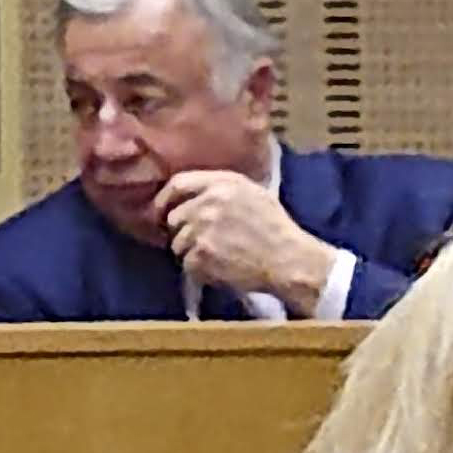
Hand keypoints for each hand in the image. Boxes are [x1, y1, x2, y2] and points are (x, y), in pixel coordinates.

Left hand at [154, 169, 341, 306]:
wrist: (291, 260)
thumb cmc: (274, 228)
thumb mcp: (252, 194)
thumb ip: (219, 189)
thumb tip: (186, 195)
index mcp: (222, 184)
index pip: (177, 183)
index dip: (165, 199)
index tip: (162, 212)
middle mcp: (208, 203)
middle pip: (174, 217)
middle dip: (181, 232)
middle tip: (201, 242)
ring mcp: (202, 229)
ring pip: (177, 243)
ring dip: (191, 253)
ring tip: (218, 257)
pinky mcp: (200, 254)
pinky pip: (186, 263)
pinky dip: (199, 269)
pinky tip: (221, 268)